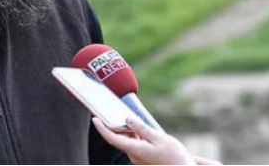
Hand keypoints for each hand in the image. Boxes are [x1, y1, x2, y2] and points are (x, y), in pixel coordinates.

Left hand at [92, 115, 221, 165]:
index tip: (94, 118)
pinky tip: (139, 126)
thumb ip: (141, 128)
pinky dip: (134, 134)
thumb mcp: (159, 138)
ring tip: (127, 115)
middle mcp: (134, 155)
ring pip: (128, 140)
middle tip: (111, 110)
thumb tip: (127, 119)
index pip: (112, 138)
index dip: (102, 128)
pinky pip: (135, 143)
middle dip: (115, 125)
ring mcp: (139, 157)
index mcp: (135, 150)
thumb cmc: (174, 156)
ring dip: (127, 129)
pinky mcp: (144, 157)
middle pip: (119, 138)